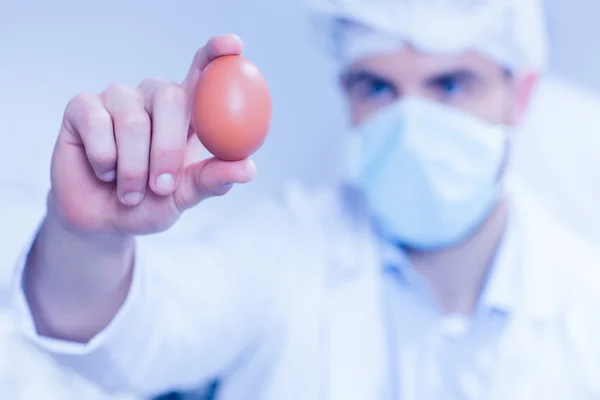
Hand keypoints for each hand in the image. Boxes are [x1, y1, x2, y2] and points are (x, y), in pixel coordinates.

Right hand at [48, 34, 255, 235]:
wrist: (102, 222)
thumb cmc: (149, 205)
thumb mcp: (184, 197)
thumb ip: (211, 179)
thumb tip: (248, 168)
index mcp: (185, 114)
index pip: (203, 72)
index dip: (216, 54)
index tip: (233, 45)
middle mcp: (153, 98)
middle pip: (170, 97)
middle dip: (168, 149)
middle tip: (162, 186)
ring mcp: (118, 99)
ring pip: (132, 119)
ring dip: (133, 167)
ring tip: (130, 193)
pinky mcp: (82, 107)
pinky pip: (97, 124)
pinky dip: (104, 159)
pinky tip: (104, 173)